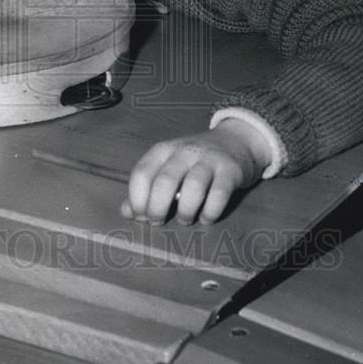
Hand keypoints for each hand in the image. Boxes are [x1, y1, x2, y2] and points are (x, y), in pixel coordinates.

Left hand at [121, 119, 271, 224]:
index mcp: (163, 151)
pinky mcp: (230, 170)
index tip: (141, 216)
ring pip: (193, 188)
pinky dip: (210, 212)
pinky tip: (206, 218)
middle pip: (165, 182)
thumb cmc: (194, 161)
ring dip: (185, 211)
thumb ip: (147, 189)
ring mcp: (209, 159)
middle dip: (157, 209)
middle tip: (159, 222)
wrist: (236, 141)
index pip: (141, 174)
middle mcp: (184, 152)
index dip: (137, 200)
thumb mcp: (167, 168)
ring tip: (184, 219)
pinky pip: (219, 195)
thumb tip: (127, 212)